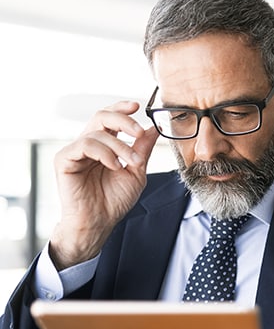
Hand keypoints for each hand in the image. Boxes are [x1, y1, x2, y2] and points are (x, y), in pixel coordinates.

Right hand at [50, 101, 159, 268]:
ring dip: (120, 146)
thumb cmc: (114, 200)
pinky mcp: (64, 159)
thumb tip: (154, 128)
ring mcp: (74, 151)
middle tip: (139, 132)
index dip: (122, 108)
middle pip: (102, 116)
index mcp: (104, 145)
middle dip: (124, 121)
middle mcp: (88, 144)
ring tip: (132, 163)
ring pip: (97, 132)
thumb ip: (143, 150)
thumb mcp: (136, 172)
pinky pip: (84, 144)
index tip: (138, 106)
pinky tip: (114, 166)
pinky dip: (104, 153)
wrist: (99, 222)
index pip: (110, 118)